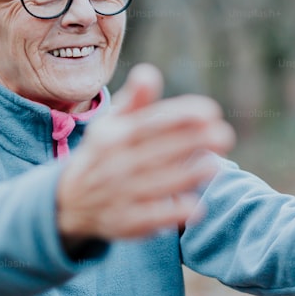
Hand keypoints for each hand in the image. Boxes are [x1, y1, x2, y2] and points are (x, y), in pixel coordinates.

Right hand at [56, 63, 235, 246]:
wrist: (69, 201)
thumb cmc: (103, 153)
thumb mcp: (111, 124)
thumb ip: (135, 100)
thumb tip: (150, 73)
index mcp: (113, 136)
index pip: (150, 123)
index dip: (181, 116)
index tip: (211, 111)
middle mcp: (114, 165)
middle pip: (159, 151)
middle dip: (193, 143)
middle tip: (225, 136)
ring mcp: (119, 195)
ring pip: (158, 184)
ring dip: (189, 175)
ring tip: (217, 165)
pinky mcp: (125, 223)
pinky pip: (153, 217)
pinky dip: (174, 212)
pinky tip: (196, 205)